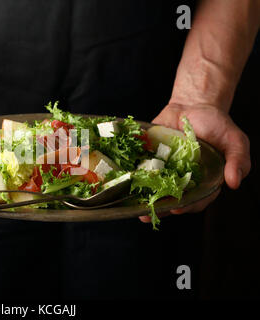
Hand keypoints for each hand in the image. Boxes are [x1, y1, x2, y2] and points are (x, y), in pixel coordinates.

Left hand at [139, 103, 250, 222]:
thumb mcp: (234, 141)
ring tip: (136, 208)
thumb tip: (235, 182)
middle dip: (160, 209)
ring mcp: (165, 170)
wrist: (193, 106)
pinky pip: (142, 170)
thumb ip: (238, 160)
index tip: (177, 209)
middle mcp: (183, 179)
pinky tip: (127, 183)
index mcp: (204, 181)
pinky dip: (134, 177)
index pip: (197, 200)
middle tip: (149, 215)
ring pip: (154, 189)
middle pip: (172, 199)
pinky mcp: (151, 159)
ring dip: (144, 200)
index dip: (187, 206)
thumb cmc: (217, 125)